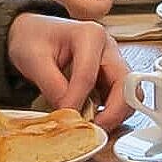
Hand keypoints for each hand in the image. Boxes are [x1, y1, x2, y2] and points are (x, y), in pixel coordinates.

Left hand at [7, 13, 134, 125]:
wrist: (32, 33)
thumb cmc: (33, 39)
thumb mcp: (34, 60)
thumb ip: (52, 86)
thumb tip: (68, 112)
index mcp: (90, 35)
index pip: (89, 75)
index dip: (77, 100)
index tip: (66, 115)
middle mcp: (108, 47)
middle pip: (125, 83)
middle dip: (113, 111)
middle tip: (95, 128)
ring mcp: (113, 62)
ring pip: (129, 93)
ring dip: (116, 113)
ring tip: (93, 124)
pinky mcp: (110, 76)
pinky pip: (120, 98)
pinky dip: (111, 112)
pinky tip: (93, 117)